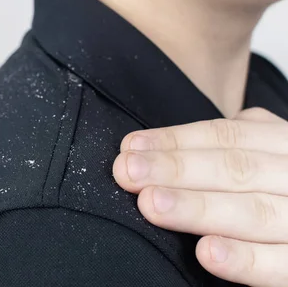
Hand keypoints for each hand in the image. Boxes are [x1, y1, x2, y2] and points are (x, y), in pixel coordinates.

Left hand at [113, 107, 287, 286]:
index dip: (175, 141)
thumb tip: (146, 150)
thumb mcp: (261, 160)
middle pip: (236, 169)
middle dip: (176, 170)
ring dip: (198, 208)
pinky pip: (281, 264)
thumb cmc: (276, 192)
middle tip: (128, 172)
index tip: (130, 148)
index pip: (228, 136)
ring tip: (151, 204)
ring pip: (255, 212)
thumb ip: (221, 151)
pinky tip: (206, 252)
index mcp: (283, 144)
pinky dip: (244, 258)